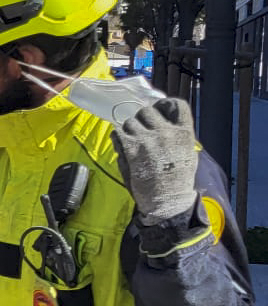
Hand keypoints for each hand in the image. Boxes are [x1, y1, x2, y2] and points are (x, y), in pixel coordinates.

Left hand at [113, 97, 198, 223]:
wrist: (167, 201)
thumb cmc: (177, 180)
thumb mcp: (187, 153)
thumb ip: (175, 135)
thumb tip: (159, 122)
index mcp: (184, 133)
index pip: (177, 105)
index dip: (164, 104)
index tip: (158, 109)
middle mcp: (165, 132)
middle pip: (147, 110)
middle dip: (141, 118)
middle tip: (141, 129)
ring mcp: (147, 140)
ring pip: (130, 121)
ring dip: (128, 129)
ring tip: (132, 141)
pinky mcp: (131, 149)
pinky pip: (118, 133)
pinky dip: (117, 137)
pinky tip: (122, 145)